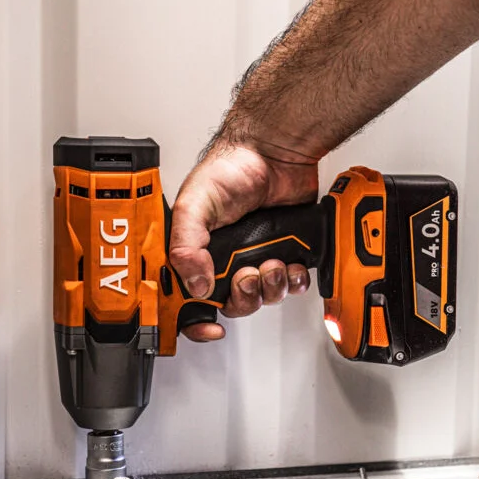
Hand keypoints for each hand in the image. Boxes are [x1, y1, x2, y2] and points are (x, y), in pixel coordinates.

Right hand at [169, 141, 318, 340]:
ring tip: (272, 262)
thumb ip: (186, 245)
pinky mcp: (284, 253)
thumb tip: (195, 283)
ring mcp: (255, 257)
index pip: (185, 298)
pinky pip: (290, 284)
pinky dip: (293, 280)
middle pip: (230, 304)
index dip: (194, 321)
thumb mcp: (194, 204)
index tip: (209, 326)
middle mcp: (223, 259)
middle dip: (243, 296)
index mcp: (194, 251)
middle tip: (248, 274)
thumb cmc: (230, 168)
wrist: (276, 151)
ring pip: (262, 297)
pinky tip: (291, 263)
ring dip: (270, 286)